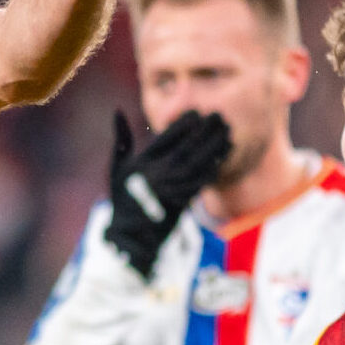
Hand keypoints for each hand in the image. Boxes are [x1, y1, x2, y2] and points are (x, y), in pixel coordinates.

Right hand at [106, 110, 230, 277]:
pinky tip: (224, 153)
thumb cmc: (123, 196)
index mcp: (140, 165)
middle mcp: (155, 178)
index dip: (182, 125)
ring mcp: (169, 192)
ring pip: (197, 165)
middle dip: (204, 132)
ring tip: (228, 132)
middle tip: (218, 116)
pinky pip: (202, 182)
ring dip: (214, 148)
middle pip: (185, 150)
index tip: (196, 113)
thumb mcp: (118, 167)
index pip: (164, 139)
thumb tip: (117, 109)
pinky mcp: (182, 204)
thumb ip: (121, 139)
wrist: (130, 234)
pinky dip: (215, 165)